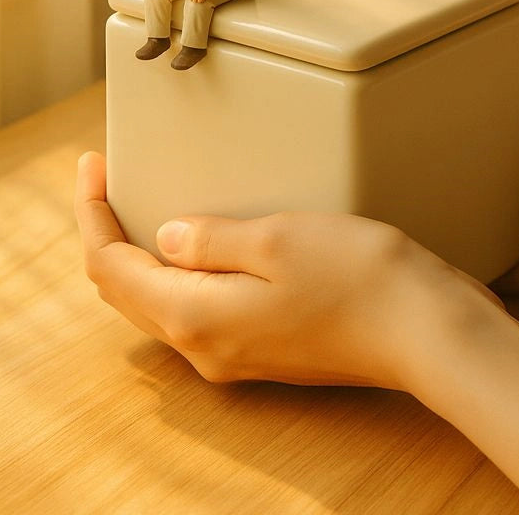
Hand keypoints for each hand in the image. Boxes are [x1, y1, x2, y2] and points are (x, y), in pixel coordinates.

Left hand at [74, 151, 495, 388]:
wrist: (425, 332)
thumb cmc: (357, 278)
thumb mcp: (274, 239)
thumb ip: (208, 239)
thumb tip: (167, 237)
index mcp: (194, 316)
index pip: (110, 267)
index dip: (92, 215)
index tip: (92, 165)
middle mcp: (206, 346)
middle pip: (127, 292)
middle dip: (107, 235)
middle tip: (106, 183)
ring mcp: (236, 353)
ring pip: (159, 303)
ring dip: (140, 257)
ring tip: (141, 207)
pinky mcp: (265, 347)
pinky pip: (197, 310)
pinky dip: (177, 275)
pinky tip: (194, 245)